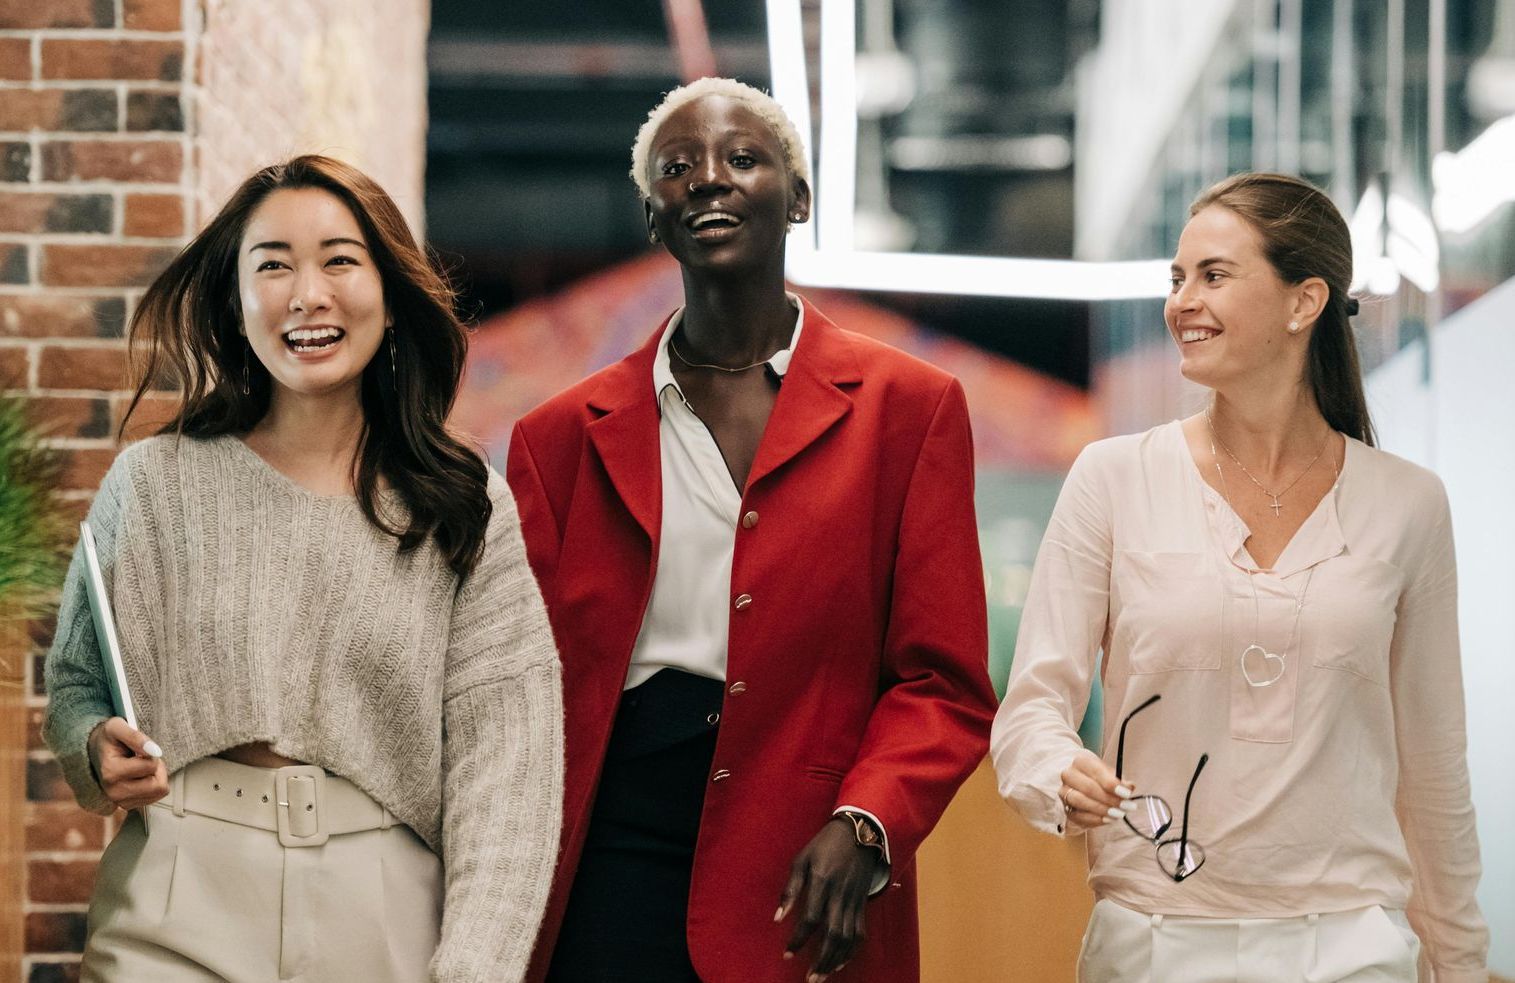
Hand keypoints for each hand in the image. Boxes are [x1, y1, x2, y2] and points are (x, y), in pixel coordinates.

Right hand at [88, 717, 167, 810]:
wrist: (96, 751)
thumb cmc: (108, 739)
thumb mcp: (118, 727)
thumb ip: (135, 736)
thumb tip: (155, 751)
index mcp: (110, 772)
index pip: (150, 766)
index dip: (151, 754)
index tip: (139, 749)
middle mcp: (113, 792)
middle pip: (157, 785)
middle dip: (157, 768)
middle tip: (144, 759)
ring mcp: (120, 801)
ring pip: (159, 792)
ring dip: (156, 777)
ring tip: (142, 767)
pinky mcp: (127, 805)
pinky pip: (155, 797)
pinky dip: (153, 785)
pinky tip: (140, 777)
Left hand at [776, 817, 879, 981]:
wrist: (858, 833)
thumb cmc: (824, 845)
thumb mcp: (802, 859)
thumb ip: (790, 889)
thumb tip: (777, 918)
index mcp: (823, 882)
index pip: (811, 919)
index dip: (799, 939)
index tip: (787, 954)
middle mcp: (840, 895)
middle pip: (833, 935)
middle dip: (821, 960)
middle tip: (810, 978)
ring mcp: (854, 901)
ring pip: (848, 938)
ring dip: (836, 960)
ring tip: (822, 976)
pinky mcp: (862, 904)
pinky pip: (860, 933)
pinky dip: (852, 951)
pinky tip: (840, 962)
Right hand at [1059, 749, 1135, 832]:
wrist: (1082, 785)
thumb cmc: (1099, 779)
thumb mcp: (1111, 775)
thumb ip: (1121, 781)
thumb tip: (1130, 787)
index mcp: (1081, 762)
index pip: (1096, 772)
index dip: (1112, 784)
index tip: (1127, 793)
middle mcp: (1069, 775)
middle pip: (1087, 787)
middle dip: (1109, 799)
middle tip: (1126, 806)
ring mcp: (1064, 792)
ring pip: (1079, 801)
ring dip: (1101, 809)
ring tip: (1118, 814)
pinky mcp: (1065, 807)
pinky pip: (1077, 816)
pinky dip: (1094, 819)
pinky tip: (1108, 819)